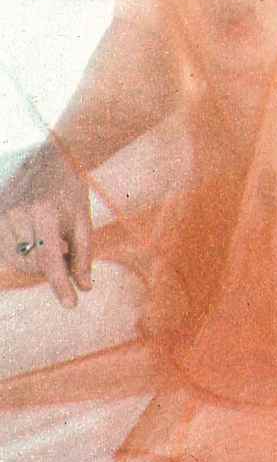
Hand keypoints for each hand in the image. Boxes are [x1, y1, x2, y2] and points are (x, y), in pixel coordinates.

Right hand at [2, 149, 92, 308]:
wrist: (49, 157)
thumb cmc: (70, 188)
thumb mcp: (83, 218)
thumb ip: (83, 253)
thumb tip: (84, 287)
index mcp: (45, 212)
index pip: (50, 260)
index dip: (60, 285)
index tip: (71, 304)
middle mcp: (19, 213)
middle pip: (33, 263)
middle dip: (53, 268)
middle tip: (67, 251)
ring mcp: (3, 213)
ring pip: (18, 260)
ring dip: (38, 261)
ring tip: (54, 243)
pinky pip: (6, 250)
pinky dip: (23, 254)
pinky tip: (38, 241)